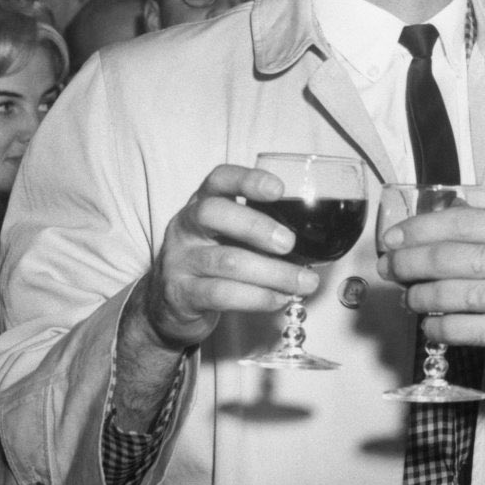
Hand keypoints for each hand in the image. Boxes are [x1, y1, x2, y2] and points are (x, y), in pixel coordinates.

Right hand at [135, 164, 319, 351]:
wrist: (167, 305)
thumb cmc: (212, 260)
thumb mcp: (228, 234)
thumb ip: (260, 229)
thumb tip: (316, 239)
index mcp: (202, 203)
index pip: (219, 179)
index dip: (248, 179)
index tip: (279, 189)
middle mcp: (186, 227)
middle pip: (214, 213)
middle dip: (257, 226)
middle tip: (289, 243)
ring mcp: (179, 261)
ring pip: (226, 261)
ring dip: (273, 273)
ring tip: (302, 282)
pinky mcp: (182, 294)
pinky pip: (222, 294)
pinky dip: (258, 298)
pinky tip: (279, 299)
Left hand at [377, 208, 484, 382]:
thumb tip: (448, 217)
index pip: (460, 222)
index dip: (419, 228)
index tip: (395, 236)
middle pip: (448, 257)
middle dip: (409, 262)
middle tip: (390, 267)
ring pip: (449, 293)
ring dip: (419, 296)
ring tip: (409, 297)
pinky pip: (460, 328)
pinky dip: (437, 326)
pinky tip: (431, 324)